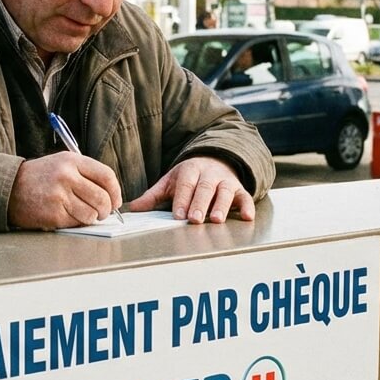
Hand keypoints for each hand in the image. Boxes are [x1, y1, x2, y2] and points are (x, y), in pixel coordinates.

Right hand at [7, 152, 122, 229]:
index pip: (107, 176)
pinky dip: (76, 223)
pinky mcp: (53, 214)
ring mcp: (59, 196)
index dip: (116, 191)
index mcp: (72, 161)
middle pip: (102, 198)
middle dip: (106, 210)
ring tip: (83, 214)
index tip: (116, 200)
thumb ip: (86, 174)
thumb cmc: (40, 177)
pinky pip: (76, 223)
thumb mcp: (62, 163)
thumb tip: (112, 195)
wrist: (9, 188)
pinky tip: (67, 216)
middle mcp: (67, 176)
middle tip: (102, 213)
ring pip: (91, 214)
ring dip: (91, 218)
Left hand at [127, 156, 253, 223]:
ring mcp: (226, 181)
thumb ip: (153, 196)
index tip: (178, 214)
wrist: (216, 159)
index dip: (182, 199)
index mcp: (190, 170)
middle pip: (205, 188)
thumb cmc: (190, 176)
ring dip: (221, 205)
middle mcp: (209, 174)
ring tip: (216, 219)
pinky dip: (248, 206)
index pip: (185, 184)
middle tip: (195, 218)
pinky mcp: (240, 189)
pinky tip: (247, 217)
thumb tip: (132, 208)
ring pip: (225, 192)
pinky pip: (245, 197)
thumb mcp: (171, 181)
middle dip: (200, 203)